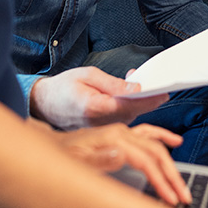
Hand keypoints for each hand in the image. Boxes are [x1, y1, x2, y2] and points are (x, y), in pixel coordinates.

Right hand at [29, 66, 169, 129]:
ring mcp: (101, 130)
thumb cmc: (63, 88)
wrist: (44, 104)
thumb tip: (135, 88)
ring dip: (140, 102)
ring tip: (142, 84)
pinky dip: (131, 106)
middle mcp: (100, 123)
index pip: (129, 105)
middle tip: (160, 86)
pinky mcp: (102, 131)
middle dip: (149, 99)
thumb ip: (113, 83)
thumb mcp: (87, 75)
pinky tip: (131, 94)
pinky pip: (123, 119)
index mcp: (94, 108)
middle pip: (133, 113)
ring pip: (130, 117)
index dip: (148, 100)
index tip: (163, 92)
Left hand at [56, 123, 190, 205]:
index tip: (170, 198)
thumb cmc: (60, 156)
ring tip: (181, 183)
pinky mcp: (121, 135)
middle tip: (183, 196)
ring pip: (155, 145)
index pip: (146, 160)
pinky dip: (163, 138)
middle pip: (156, 152)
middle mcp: (120, 133)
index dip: (160, 180)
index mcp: (113, 138)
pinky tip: (174, 142)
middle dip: (172, 175)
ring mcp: (122, 132)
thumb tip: (121, 156)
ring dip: (170, 163)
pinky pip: (148, 134)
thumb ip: (97, 159)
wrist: (50, 145)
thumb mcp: (73, 162)